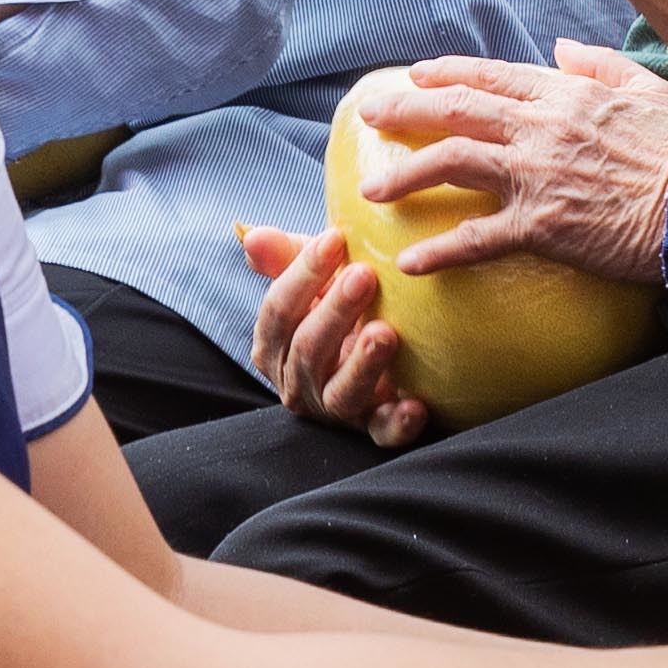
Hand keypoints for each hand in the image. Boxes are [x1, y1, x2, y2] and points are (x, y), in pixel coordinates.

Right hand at [241, 223, 433, 444]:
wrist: (379, 349)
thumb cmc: (338, 307)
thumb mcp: (313, 281)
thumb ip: (284, 258)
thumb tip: (251, 235)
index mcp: (274, 346)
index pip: (278, 312)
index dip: (302, 275)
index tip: (335, 239)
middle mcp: (297, 383)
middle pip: (308, 349)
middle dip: (335, 311)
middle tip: (365, 275)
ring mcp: (335, 409)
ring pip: (340, 393)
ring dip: (362, 364)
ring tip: (385, 333)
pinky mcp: (373, 428)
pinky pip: (382, 432)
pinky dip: (397, 423)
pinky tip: (416, 405)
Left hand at [340, 43, 667, 285]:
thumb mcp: (649, 89)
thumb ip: (601, 63)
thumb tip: (561, 47)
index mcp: (566, 93)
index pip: (491, 75)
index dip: (446, 73)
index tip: (414, 76)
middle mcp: (542, 127)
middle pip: (457, 109)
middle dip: (405, 110)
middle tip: (370, 115)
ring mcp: (538, 175)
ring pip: (453, 161)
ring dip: (407, 174)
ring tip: (374, 191)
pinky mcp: (542, 226)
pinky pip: (478, 238)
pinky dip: (440, 251)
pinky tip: (410, 262)